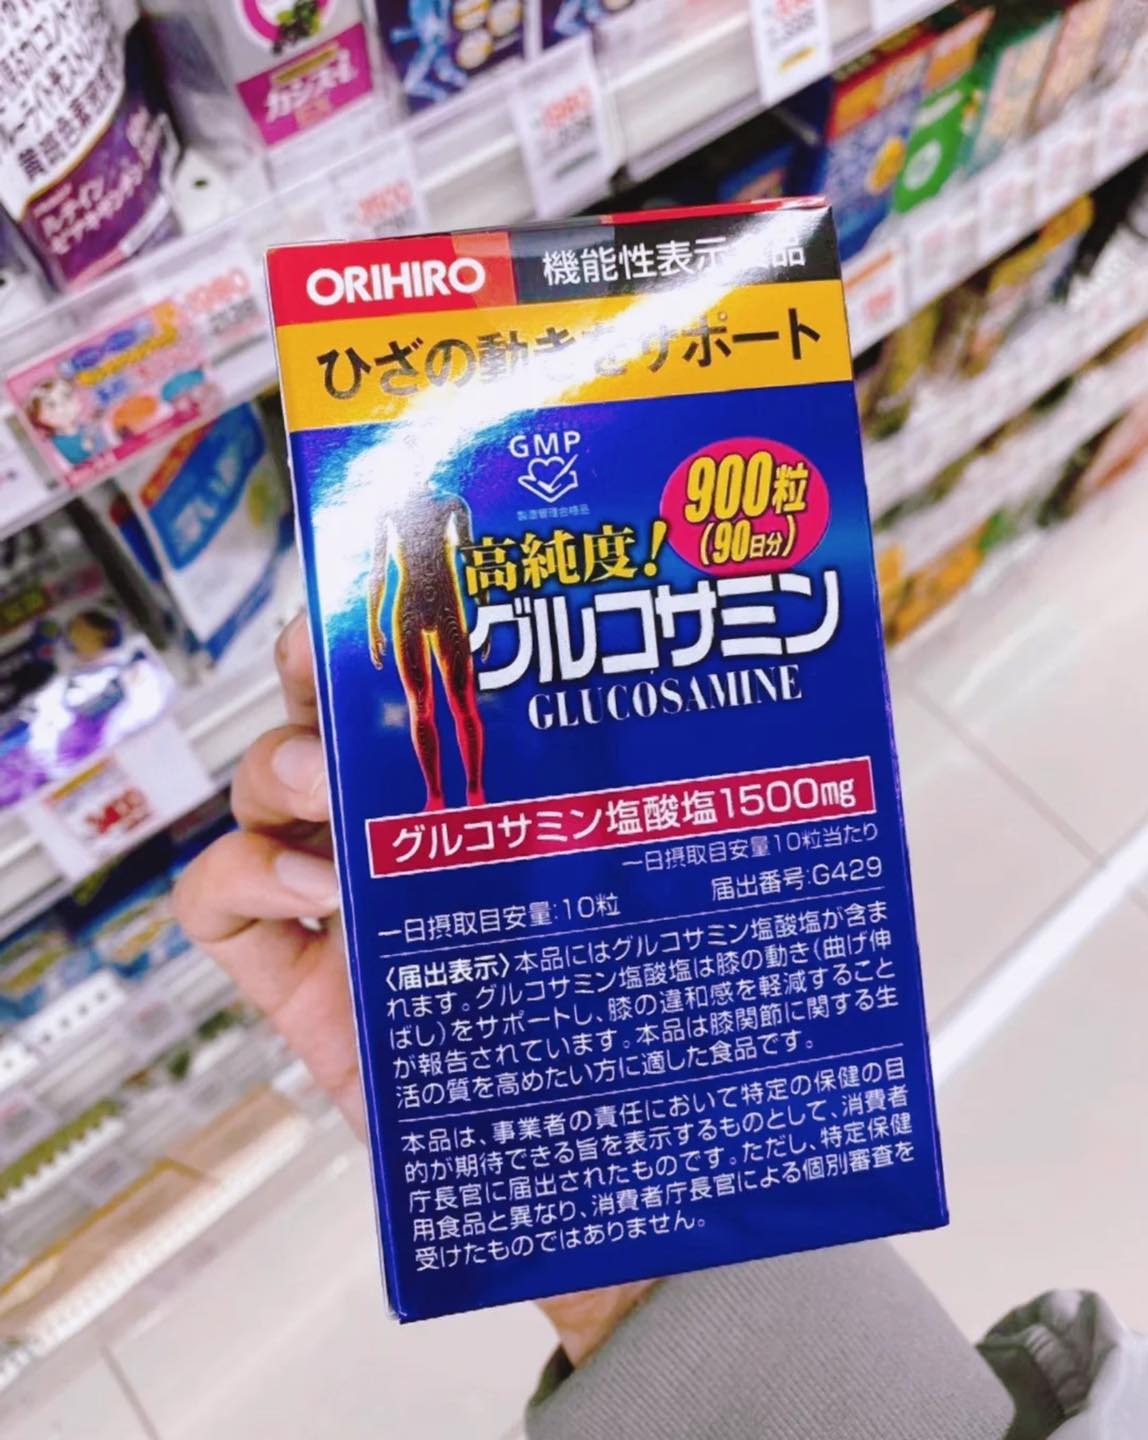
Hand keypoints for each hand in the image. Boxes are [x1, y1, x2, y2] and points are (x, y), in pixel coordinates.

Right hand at [174, 615, 653, 1361]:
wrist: (602, 1176)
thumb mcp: (680, 892)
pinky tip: (310, 889)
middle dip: (317, 670)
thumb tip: (829, 703)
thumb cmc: (643, 1026)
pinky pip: (213, 903)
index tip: (413, 588)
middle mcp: (407, 834)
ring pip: (260, 788)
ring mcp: (340, 904)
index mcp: (488, 799)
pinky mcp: (296, 982)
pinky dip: (239, 875)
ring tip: (338, 798)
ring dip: (281, 765)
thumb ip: (723, 811)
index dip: (403, 626)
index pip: (425, 685)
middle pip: (326, 713)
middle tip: (339, 661)